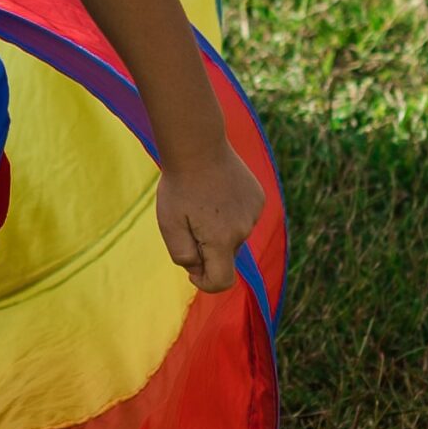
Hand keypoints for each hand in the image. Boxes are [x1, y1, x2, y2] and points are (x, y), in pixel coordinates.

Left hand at [155, 147, 263, 295]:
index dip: (205, 283)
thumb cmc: (179, 186)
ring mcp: (254, 212)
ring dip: (218, 228)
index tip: (192, 271)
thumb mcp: (169, 225)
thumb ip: (183, 255)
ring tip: (201, 201)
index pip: (222, 282)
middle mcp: (244, 229)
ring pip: (234, 235)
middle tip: (188, 220)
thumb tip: (197, 270)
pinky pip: (242, 217)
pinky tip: (216, 191)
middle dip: (207, 248)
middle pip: (226, 256)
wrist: (197, 145)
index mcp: (222, 240)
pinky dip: (229, 212)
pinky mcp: (258, 198)